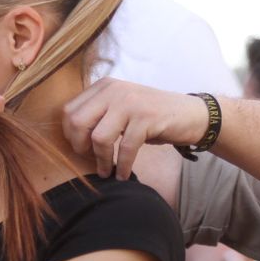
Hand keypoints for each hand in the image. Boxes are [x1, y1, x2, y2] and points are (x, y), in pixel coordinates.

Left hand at [62, 78, 214, 178]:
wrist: (191, 114)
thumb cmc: (151, 116)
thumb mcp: (121, 107)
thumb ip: (98, 113)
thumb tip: (71, 138)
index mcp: (104, 86)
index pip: (69, 111)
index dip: (70, 135)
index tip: (81, 149)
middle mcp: (114, 90)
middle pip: (77, 122)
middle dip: (80, 147)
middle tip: (91, 160)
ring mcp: (130, 103)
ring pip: (99, 137)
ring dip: (101, 160)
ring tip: (106, 170)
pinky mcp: (146, 118)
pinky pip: (125, 148)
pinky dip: (122, 166)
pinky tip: (122, 174)